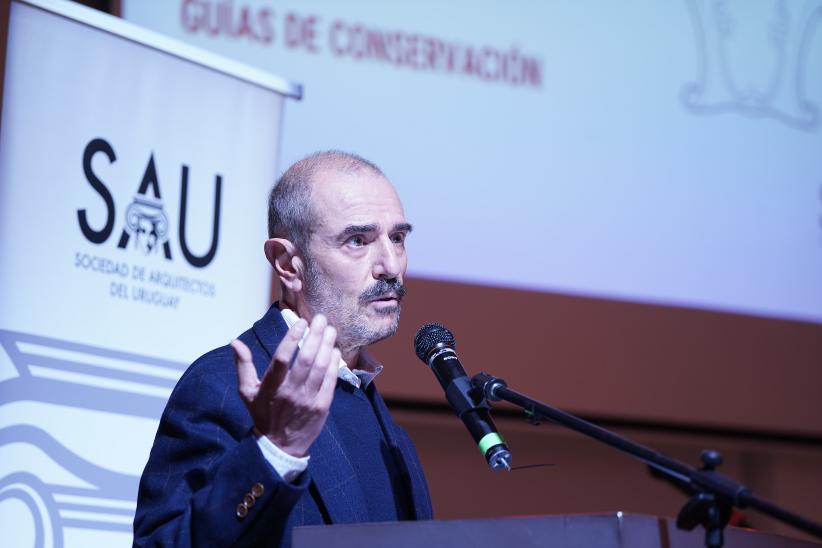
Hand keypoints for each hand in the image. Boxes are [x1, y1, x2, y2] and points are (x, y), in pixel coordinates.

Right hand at [231, 314, 339, 457]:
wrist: (280, 446)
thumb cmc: (263, 413)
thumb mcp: (247, 392)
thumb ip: (243, 366)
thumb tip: (235, 342)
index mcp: (270, 387)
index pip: (281, 358)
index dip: (292, 338)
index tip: (301, 322)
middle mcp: (290, 392)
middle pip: (305, 359)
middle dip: (315, 336)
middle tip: (321, 319)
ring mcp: (308, 400)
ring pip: (320, 368)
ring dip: (327, 346)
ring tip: (330, 330)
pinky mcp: (322, 407)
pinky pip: (330, 381)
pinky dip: (334, 364)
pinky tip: (334, 351)